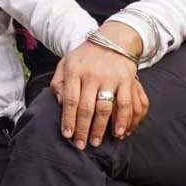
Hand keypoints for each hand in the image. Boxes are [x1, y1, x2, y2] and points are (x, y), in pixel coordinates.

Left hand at [52, 27, 145, 148]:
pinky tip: (119, 132)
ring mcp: (112, 78)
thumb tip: (58, 102)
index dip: (68, 119)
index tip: (67, 135)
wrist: (113, 40)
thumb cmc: (85, 57)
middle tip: (81, 145)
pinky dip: (124, 121)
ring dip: (102, 128)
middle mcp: (93, 75)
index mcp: (75, 71)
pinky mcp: (128, 81)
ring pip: (107, 108)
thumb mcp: (66, 63)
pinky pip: (128, 104)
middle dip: (83, 129)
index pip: (70, 99)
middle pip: (87, 107)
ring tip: (96, 142)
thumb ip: (58, 82)